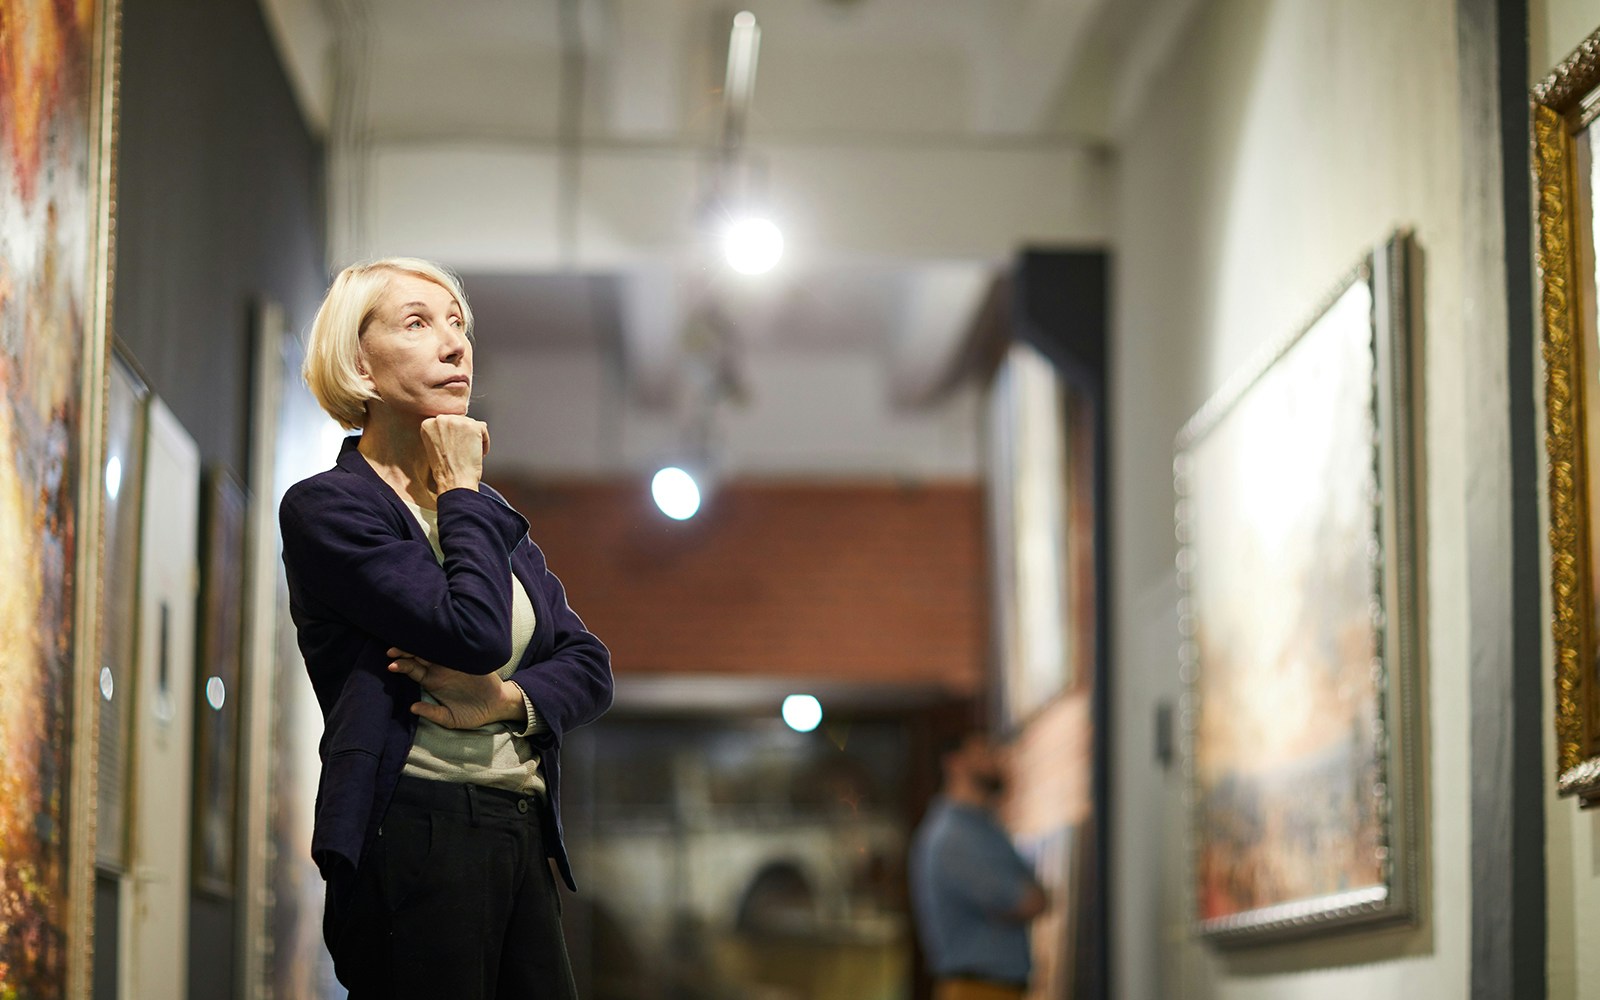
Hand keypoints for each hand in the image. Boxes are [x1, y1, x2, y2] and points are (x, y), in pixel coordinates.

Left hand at [386, 647, 524, 729]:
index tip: (390, 665)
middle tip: (392, 650)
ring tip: (408, 642)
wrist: (497, 706)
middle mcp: (440, 669)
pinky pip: (454, 647)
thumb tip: (412, 708)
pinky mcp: (467, 657)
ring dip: (420, 644)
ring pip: (433, 648)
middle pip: (418, 655)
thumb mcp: (450, 719)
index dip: (401, 666)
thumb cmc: (472, 714)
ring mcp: (453, 662)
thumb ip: (432, 713)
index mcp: (432, 682)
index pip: (412, 670)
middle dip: (405, 651)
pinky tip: (435, 635)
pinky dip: (444, 641)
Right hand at [420, 415, 489, 492]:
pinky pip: (483, 428)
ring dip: (474, 438)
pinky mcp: (472, 426)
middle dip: (464, 435)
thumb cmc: (445, 470)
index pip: (446, 422)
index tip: (454, 447)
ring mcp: (457, 421)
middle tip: (463, 451)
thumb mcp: (434, 447)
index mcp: (427, 424)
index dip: (453, 436)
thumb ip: (442, 433)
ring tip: (470, 453)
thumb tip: (460, 426)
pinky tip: (479, 453)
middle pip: (459, 421)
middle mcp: (440, 419)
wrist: (455, 481)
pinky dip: (484, 441)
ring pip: (471, 424)